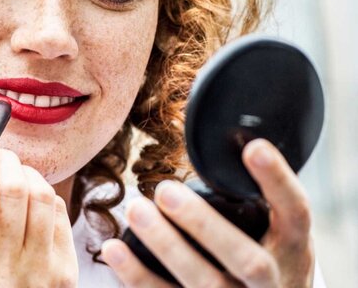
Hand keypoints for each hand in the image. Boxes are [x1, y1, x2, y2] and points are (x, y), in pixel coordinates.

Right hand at [0, 127, 78, 287]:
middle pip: (15, 192)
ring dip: (24, 172)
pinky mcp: (66, 273)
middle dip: (4, 158)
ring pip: (42, 195)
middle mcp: (5, 273)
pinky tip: (27, 203)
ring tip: (9, 177)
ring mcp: (41, 274)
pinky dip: (42, 194)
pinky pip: (60, 211)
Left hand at [101, 138, 314, 286]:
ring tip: (135, 209)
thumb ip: (256, 197)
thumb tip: (224, 136)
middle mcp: (274, 282)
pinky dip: (137, 276)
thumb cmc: (267, 255)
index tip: (253, 147)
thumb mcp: (278, 231)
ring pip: (204, 283)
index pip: (296, 212)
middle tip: (165, 191)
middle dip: (204, 225)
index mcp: (294, 249)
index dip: (277, 180)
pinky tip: (113, 249)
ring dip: (165, 246)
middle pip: (245, 260)